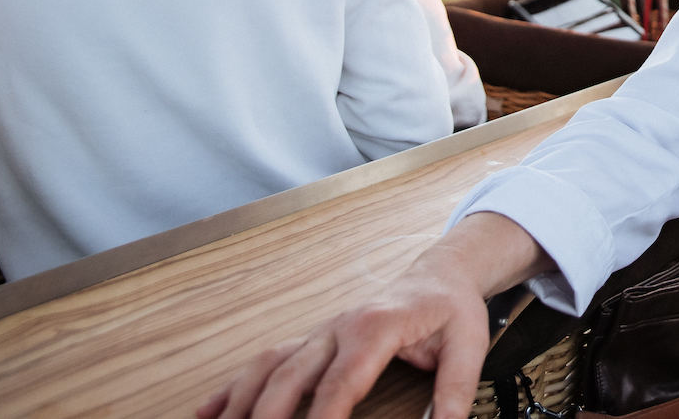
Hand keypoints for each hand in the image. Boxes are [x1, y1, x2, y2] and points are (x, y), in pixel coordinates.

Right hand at [198, 213, 547, 418]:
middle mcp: (340, 327)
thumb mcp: (469, 346)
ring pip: (268, 366)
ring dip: (240, 402)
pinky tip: (209, 412)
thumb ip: (456, 391)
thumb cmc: (451, 309)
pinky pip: (267, 360)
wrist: (440, 274)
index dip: (322, 417)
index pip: (341, 381)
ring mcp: (321, 332)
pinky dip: (235, 387)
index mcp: (377, 327)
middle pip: (291, 375)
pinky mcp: (313, 340)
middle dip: (267, 416)